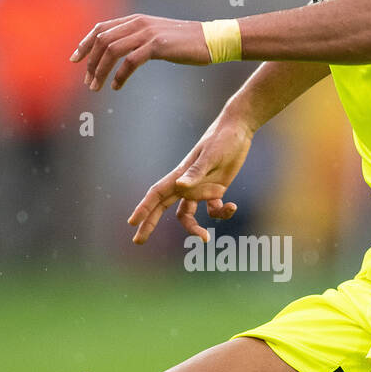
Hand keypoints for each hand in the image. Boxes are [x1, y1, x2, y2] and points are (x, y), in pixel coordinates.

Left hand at [71, 15, 209, 90]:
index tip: (75, 59)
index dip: (85, 43)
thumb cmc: (185, 42)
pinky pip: (130, 61)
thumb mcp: (156, 36)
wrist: (211, 39)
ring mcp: (147, 33)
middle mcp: (138, 23)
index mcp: (135, 19)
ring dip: (100, 71)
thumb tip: (120, 51)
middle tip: (87, 81)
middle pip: (102, 40)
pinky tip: (117, 86)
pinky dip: (120, 76)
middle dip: (90, 62)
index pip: (101, 28)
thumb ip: (137, 39)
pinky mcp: (157, 46)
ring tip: (96, 87)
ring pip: (112, 50)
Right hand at [127, 114, 253, 243]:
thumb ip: (196, 173)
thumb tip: (180, 187)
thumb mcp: (211, 156)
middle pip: (162, 207)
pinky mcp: (215, 190)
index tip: (132, 222)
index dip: (143, 208)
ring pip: (187, 214)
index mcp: (180, 176)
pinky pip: (213, 210)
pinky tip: (233, 207)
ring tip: (206, 239)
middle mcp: (186, 185)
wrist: (238, 130)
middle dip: (149, 223)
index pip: (156, 194)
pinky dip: (222, 213)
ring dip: (194, 228)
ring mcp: (200, 188)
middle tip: (138, 241)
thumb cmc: (222, 140)